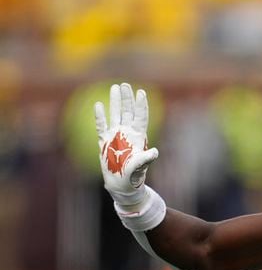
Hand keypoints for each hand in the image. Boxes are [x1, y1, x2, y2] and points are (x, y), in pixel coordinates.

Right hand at [96, 83, 158, 208]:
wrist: (121, 185)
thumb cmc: (132, 177)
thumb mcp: (139, 167)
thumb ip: (145, 159)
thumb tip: (155, 152)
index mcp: (137, 137)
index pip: (140, 117)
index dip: (141, 105)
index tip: (141, 92)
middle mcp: (127, 133)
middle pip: (128, 111)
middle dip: (127, 98)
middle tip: (124, 84)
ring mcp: (116, 136)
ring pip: (115, 114)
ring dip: (115, 102)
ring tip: (115, 87)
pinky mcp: (105, 142)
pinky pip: (101, 125)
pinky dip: (100, 115)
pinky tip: (98, 104)